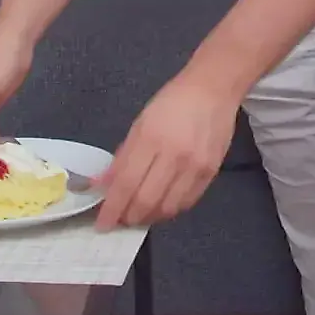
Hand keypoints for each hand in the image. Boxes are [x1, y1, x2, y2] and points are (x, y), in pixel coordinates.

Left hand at [95, 71, 238, 230]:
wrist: (213, 90)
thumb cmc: (171, 103)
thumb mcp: (140, 124)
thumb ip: (122, 157)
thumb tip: (103, 185)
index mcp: (151, 139)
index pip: (126, 184)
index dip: (112, 208)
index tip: (102, 224)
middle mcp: (174, 156)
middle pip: (146, 201)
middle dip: (129, 217)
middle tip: (120, 219)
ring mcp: (195, 167)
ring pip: (168, 208)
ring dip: (149, 217)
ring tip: (140, 213)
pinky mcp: (211, 173)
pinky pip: (187, 202)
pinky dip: (170, 209)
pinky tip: (161, 205)